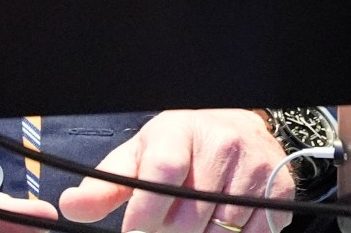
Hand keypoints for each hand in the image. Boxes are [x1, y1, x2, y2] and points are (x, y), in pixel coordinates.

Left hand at [57, 110, 292, 232]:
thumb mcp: (138, 157)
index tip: (135, 231)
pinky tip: (221, 222)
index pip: (161, 174)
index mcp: (179, 131)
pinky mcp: (279, 187)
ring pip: (219, 230)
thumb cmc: (179, 147)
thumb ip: (104, 186)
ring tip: (192, 221)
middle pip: (189, 215)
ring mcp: (255, 164)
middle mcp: (222, 142)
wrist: (234, 128)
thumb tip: (70, 207)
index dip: (146, 213)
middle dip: (170, 232)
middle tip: (166, 224)